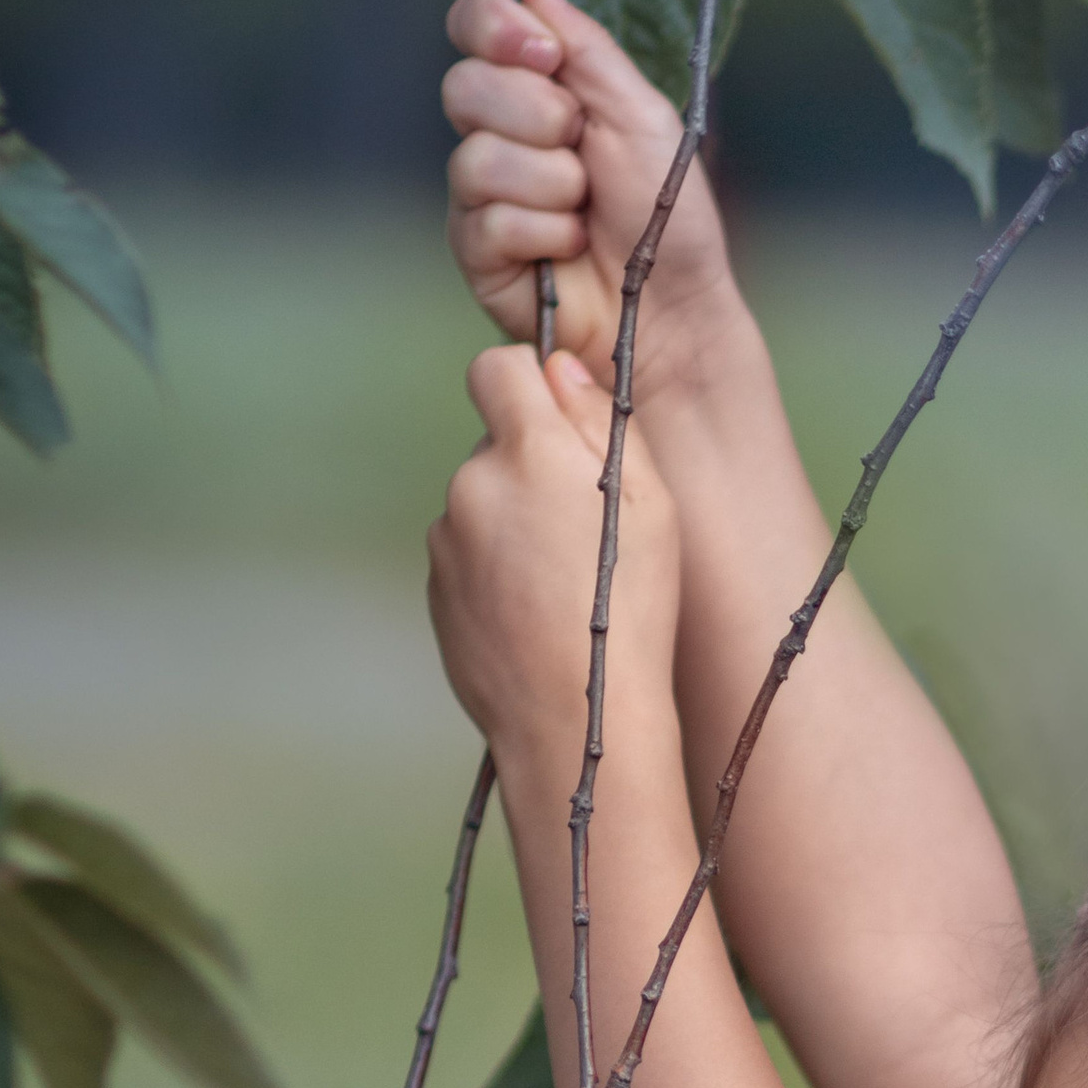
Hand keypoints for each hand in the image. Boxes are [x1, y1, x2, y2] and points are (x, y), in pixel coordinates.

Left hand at [427, 345, 680, 759]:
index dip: (528, 385)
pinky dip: (495, 570)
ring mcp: (448, 541)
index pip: (496, 369)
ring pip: (481, 503)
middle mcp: (474, 485)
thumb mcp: (649, 504)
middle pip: (494, 442)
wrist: (578, 720)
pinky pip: (467, 556)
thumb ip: (599, 420)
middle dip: (530, 466)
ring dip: (512, 522)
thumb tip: (557, 366)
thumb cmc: (631, 612)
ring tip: (561, 583)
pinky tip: (536, 613)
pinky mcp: (437, 589)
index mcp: (528, 451)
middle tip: (581, 529)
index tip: (556, 421)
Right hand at [442, 0, 743, 384]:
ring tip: (585, 211)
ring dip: (550, 184)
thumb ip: (585, 45)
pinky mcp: (478, 254)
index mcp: (538, 87)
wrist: (674, 305)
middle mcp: (500, 133)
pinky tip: (569, 250)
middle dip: (536, 117)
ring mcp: (482, 195)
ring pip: (476, 159)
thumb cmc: (667, 213)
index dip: (493, 26)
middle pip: (463, 87)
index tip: (544, 53)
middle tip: (582, 147)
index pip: (475, 25)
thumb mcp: (639, 112)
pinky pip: (487, 221)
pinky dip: (543, 234)